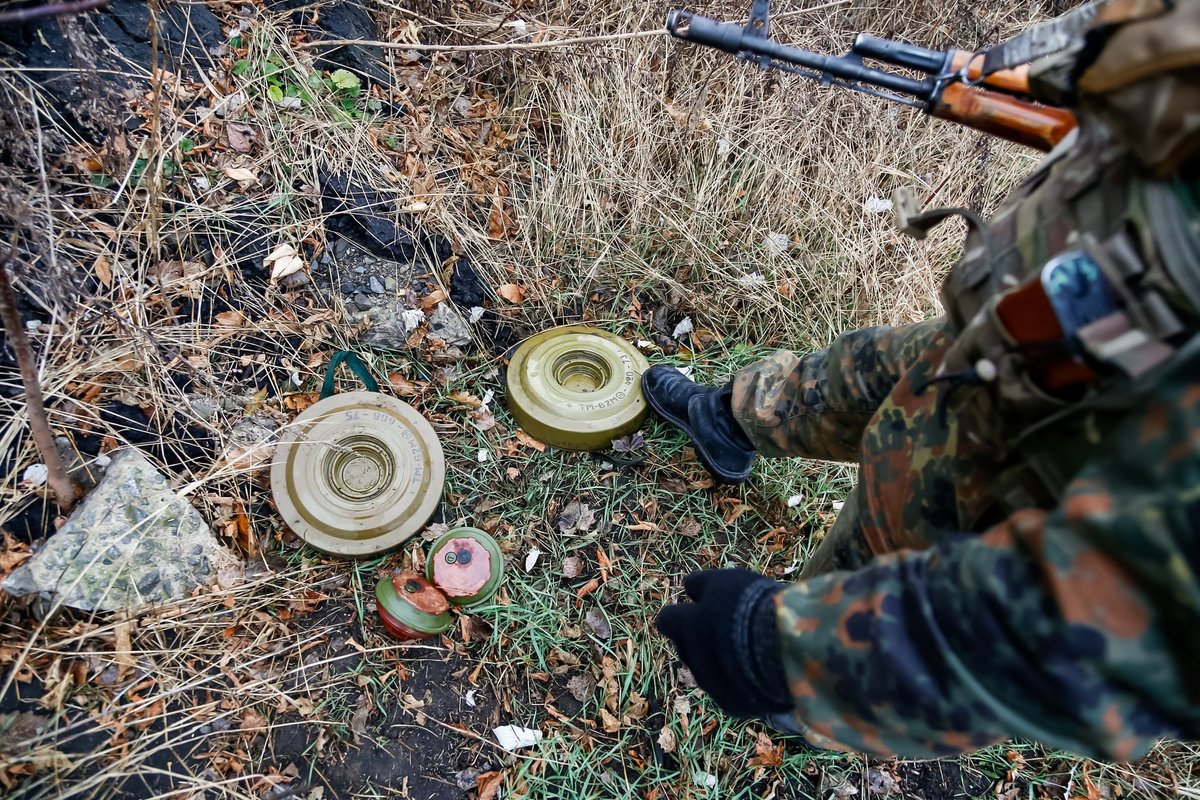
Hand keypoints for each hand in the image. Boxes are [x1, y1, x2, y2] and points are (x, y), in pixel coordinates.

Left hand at [656, 568, 791, 716]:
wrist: (782, 650)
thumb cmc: (751, 608)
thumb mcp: (724, 583)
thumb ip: (701, 585)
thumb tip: (689, 588)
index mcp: (683, 626)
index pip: (667, 620)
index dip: (681, 615)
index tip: (696, 609)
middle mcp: (691, 657)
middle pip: (686, 647)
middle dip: (699, 639)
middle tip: (726, 628)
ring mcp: (709, 684)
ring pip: (706, 671)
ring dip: (719, 661)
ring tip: (748, 649)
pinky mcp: (731, 704)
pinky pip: (729, 691)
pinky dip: (738, 682)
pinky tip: (757, 671)